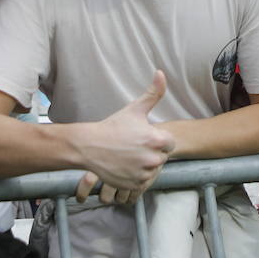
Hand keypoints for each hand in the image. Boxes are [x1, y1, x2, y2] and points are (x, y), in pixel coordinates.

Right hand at [70, 71, 174, 201]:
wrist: (89, 146)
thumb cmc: (113, 126)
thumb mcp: (134, 109)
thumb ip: (153, 93)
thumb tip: (161, 72)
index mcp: (157, 140)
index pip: (169, 143)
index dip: (157, 139)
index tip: (143, 137)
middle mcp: (153, 159)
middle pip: (161, 157)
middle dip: (151, 152)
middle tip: (133, 147)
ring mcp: (144, 173)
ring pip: (152, 170)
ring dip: (144, 165)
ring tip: (127, 156)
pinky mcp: (135, 185)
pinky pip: (142, 182)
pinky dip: (135, 176)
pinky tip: (124, 166)